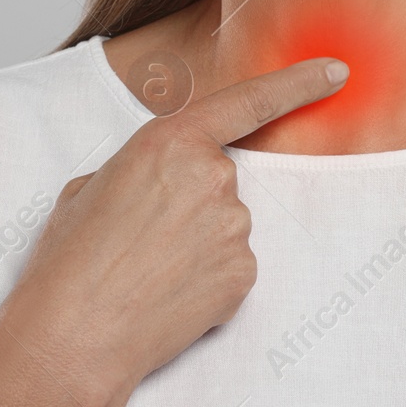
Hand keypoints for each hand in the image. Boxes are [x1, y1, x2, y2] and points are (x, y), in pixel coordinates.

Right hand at [0, 53, 349, 406]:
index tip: (336, 72)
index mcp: (172, 141)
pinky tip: (168, 292)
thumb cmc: (69, 260)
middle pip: (218, 179)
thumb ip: (144, 166)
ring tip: (146, 269)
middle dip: (188, 203)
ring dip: (195, 243)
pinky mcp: (243, 272)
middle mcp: (213, 176)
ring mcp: (234, 226)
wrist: (71, 335)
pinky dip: (206, 278)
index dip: (299, 83)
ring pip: (225, 225)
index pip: (250, 102)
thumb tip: (162, 182)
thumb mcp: (91, 186)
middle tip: (143, 237)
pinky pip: (231, 265)